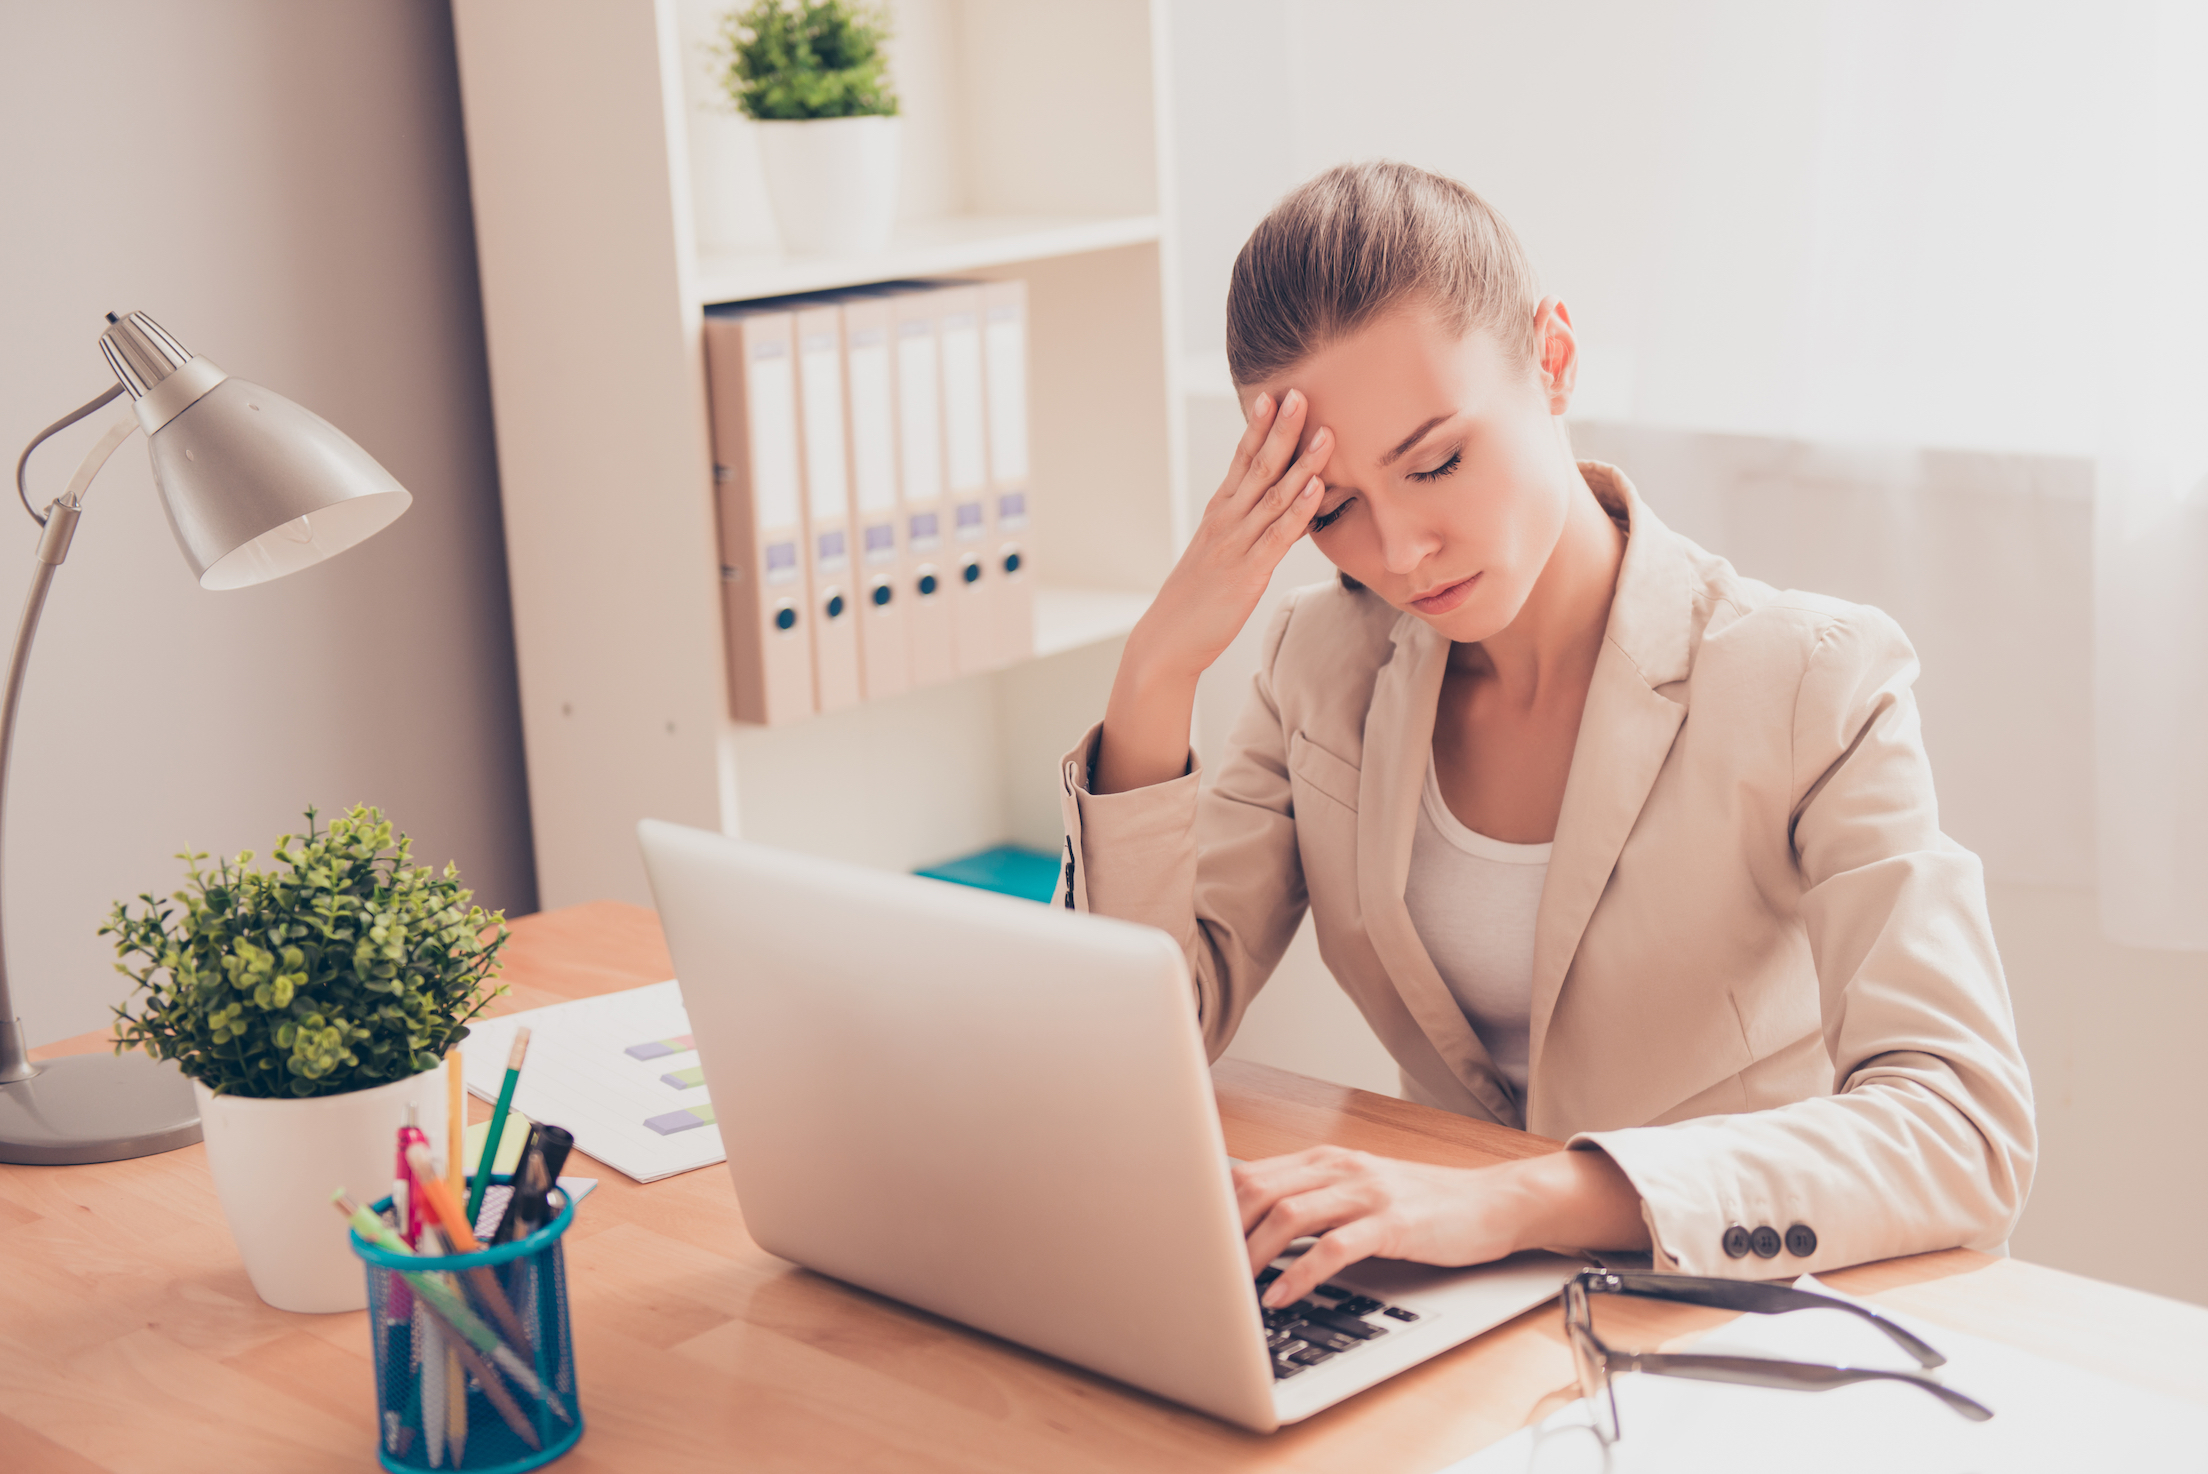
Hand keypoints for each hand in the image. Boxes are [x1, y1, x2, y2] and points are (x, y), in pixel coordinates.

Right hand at [1092, 390, 1332, 793]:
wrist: (1167, 641)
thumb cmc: (1197, 601)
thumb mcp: (1221, 555)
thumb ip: (1246, 529)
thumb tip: (1276, 510)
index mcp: (1219, 514)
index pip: (1240, 460)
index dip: (1258, 426)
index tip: (1273, 393)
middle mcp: (1226, 522)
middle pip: (1258, 466)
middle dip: (1281, 429)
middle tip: (1301, 392)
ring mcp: (1236, 545)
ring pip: (1272, 494)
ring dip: (1300, 461)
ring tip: (1323, 432)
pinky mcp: (1248, 573)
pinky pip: (1277, 535)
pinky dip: (1298, 509)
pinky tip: (1316, 488)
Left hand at [1235, 1146, 1649, 1307]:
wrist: (1490, 1203)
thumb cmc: (1420, 1204)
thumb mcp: (1356, 1193)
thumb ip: (1308, 1201)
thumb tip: (1246, 1228)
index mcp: (1323, 1159)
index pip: (1247, 1174)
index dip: (1210, 1209)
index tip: (1187, 1243)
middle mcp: (1339, 1167)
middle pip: (1256, 1190)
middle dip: (1220, 1233)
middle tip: (1200, 1271)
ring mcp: (1366, 1192)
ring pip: (1288, 1215)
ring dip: (1252, 1256)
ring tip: (1232, 1289)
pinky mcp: (1392, 1223)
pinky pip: (1334, 1247)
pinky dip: (1300, 1273)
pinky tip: (1283, 1296)